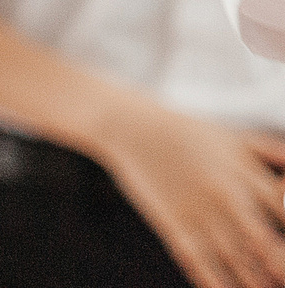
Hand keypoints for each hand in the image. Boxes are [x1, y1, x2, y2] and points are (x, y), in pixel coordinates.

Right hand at [91, 98, 284, 287]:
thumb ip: (273, 152)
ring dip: (250, 280)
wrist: (130, 127)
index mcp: (245, 173)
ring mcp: (196, 210)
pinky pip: (195, 259)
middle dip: (278, 265)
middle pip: (262, 241)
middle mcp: (225, 194)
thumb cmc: (188, 133)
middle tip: (283, 279)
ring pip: (232, 257)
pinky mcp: (171, 222)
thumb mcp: (234, 137)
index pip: (283, 208)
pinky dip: (210, 281)